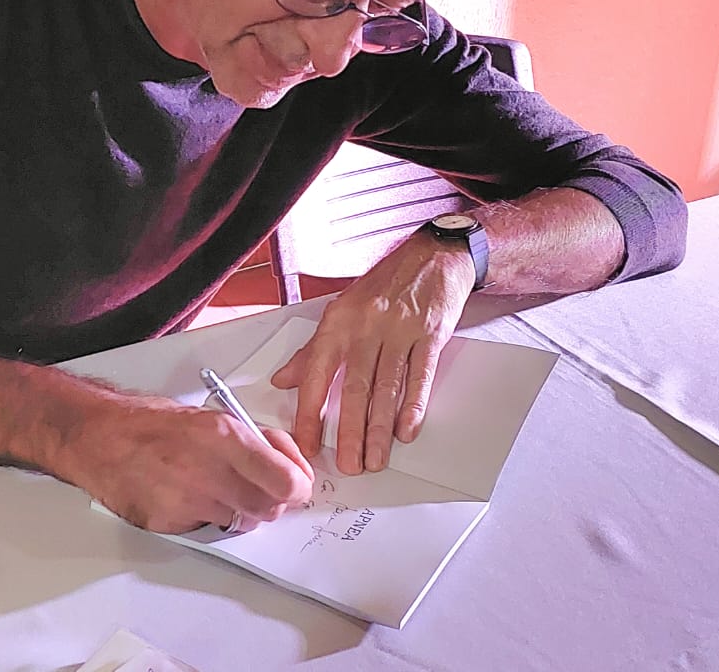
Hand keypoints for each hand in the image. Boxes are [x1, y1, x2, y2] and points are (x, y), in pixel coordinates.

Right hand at [75, 396, 313, 533]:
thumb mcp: (213, 416)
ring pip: (240, 522)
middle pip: (269, 510)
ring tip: (211, 486)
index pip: (286, 481)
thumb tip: (289, 461)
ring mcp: (187, 501)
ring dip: (236, 509)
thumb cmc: (153, 424)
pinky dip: (204, 517)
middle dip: (269, 502)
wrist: (100, 438)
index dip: (298, 488)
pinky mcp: (169, 523)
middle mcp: (209, 471)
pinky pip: (206, 529)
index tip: (297, 486)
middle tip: (256, 488)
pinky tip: (184, 495)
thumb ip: (255, 440)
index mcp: (225, 437)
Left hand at [270, 234, 474, 474]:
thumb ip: (314, 348)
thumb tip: (285, 380)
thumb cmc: (386, 282)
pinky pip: (419, 376)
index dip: (309, 412)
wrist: (433, 255)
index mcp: (339, 321)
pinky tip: (406, 430)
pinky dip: (413, 407)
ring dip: (379, 429)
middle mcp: (367, 325)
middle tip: (348, 464)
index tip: (306, 444)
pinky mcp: (431, 334)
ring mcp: (400, 329)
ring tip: (375, 458)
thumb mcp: (342, 308)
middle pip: (354, 388)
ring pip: (386, 388)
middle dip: (349, 432)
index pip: (316, 373)